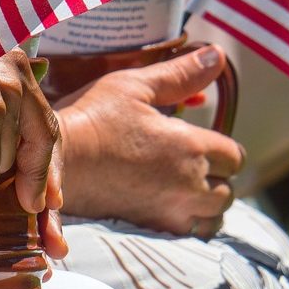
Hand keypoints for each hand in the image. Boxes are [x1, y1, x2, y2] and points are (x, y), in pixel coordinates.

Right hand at [55, 45, 243, 236]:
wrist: (55, 162)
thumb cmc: (93, 118)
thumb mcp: (135, 86)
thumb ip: (180, 74)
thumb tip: (217, 54)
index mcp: (190, 147)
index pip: (233, 156)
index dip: (221, 147)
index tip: (199, 141)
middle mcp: (188, 184)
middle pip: (227, 191)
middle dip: (217, 178)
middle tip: (191, 163)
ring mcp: (170, 211)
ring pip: (212, 218)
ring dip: (206, 205)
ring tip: (184, 189)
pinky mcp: (150, 228)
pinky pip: (188, 234)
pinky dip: (187, 223)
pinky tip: (168, 207)